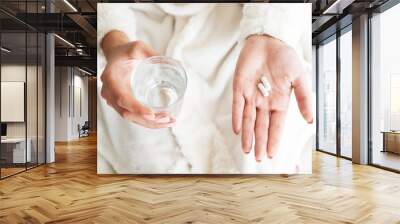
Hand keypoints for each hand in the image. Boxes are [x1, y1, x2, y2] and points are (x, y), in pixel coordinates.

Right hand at [100, 31, 174, 127]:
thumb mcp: (138, 47)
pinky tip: (161, 121)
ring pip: (130, 117)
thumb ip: (153, 53)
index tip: (152, 114)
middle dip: (147, 120)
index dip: (136, 108)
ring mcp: (114, 100)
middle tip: (166, 118)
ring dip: (149, 123)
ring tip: (168, 121)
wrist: (115, 55)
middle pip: (127, 113)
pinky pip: (132, 116)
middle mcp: (110, 92)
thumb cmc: (125, 51)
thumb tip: (176, 62)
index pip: (122, 98)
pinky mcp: (121, 104)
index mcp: (112, 78)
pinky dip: (146, 121)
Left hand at [232, 35, 312, 160]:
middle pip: (261, 127)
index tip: (272, 155)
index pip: (276, 126)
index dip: (274, 140)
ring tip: (247, 150)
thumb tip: (310, 120)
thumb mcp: (299, 77)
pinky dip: (237, 117)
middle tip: (258, 159)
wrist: (269, 40)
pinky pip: (237, 105)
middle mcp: (264, 102)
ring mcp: (251, 96)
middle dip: (260, 142)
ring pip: (248, 120)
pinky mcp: (239, 88)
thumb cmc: (285, 57)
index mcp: (279, 102)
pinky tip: (237, 130)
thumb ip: (303, 98)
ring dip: (248, 135)